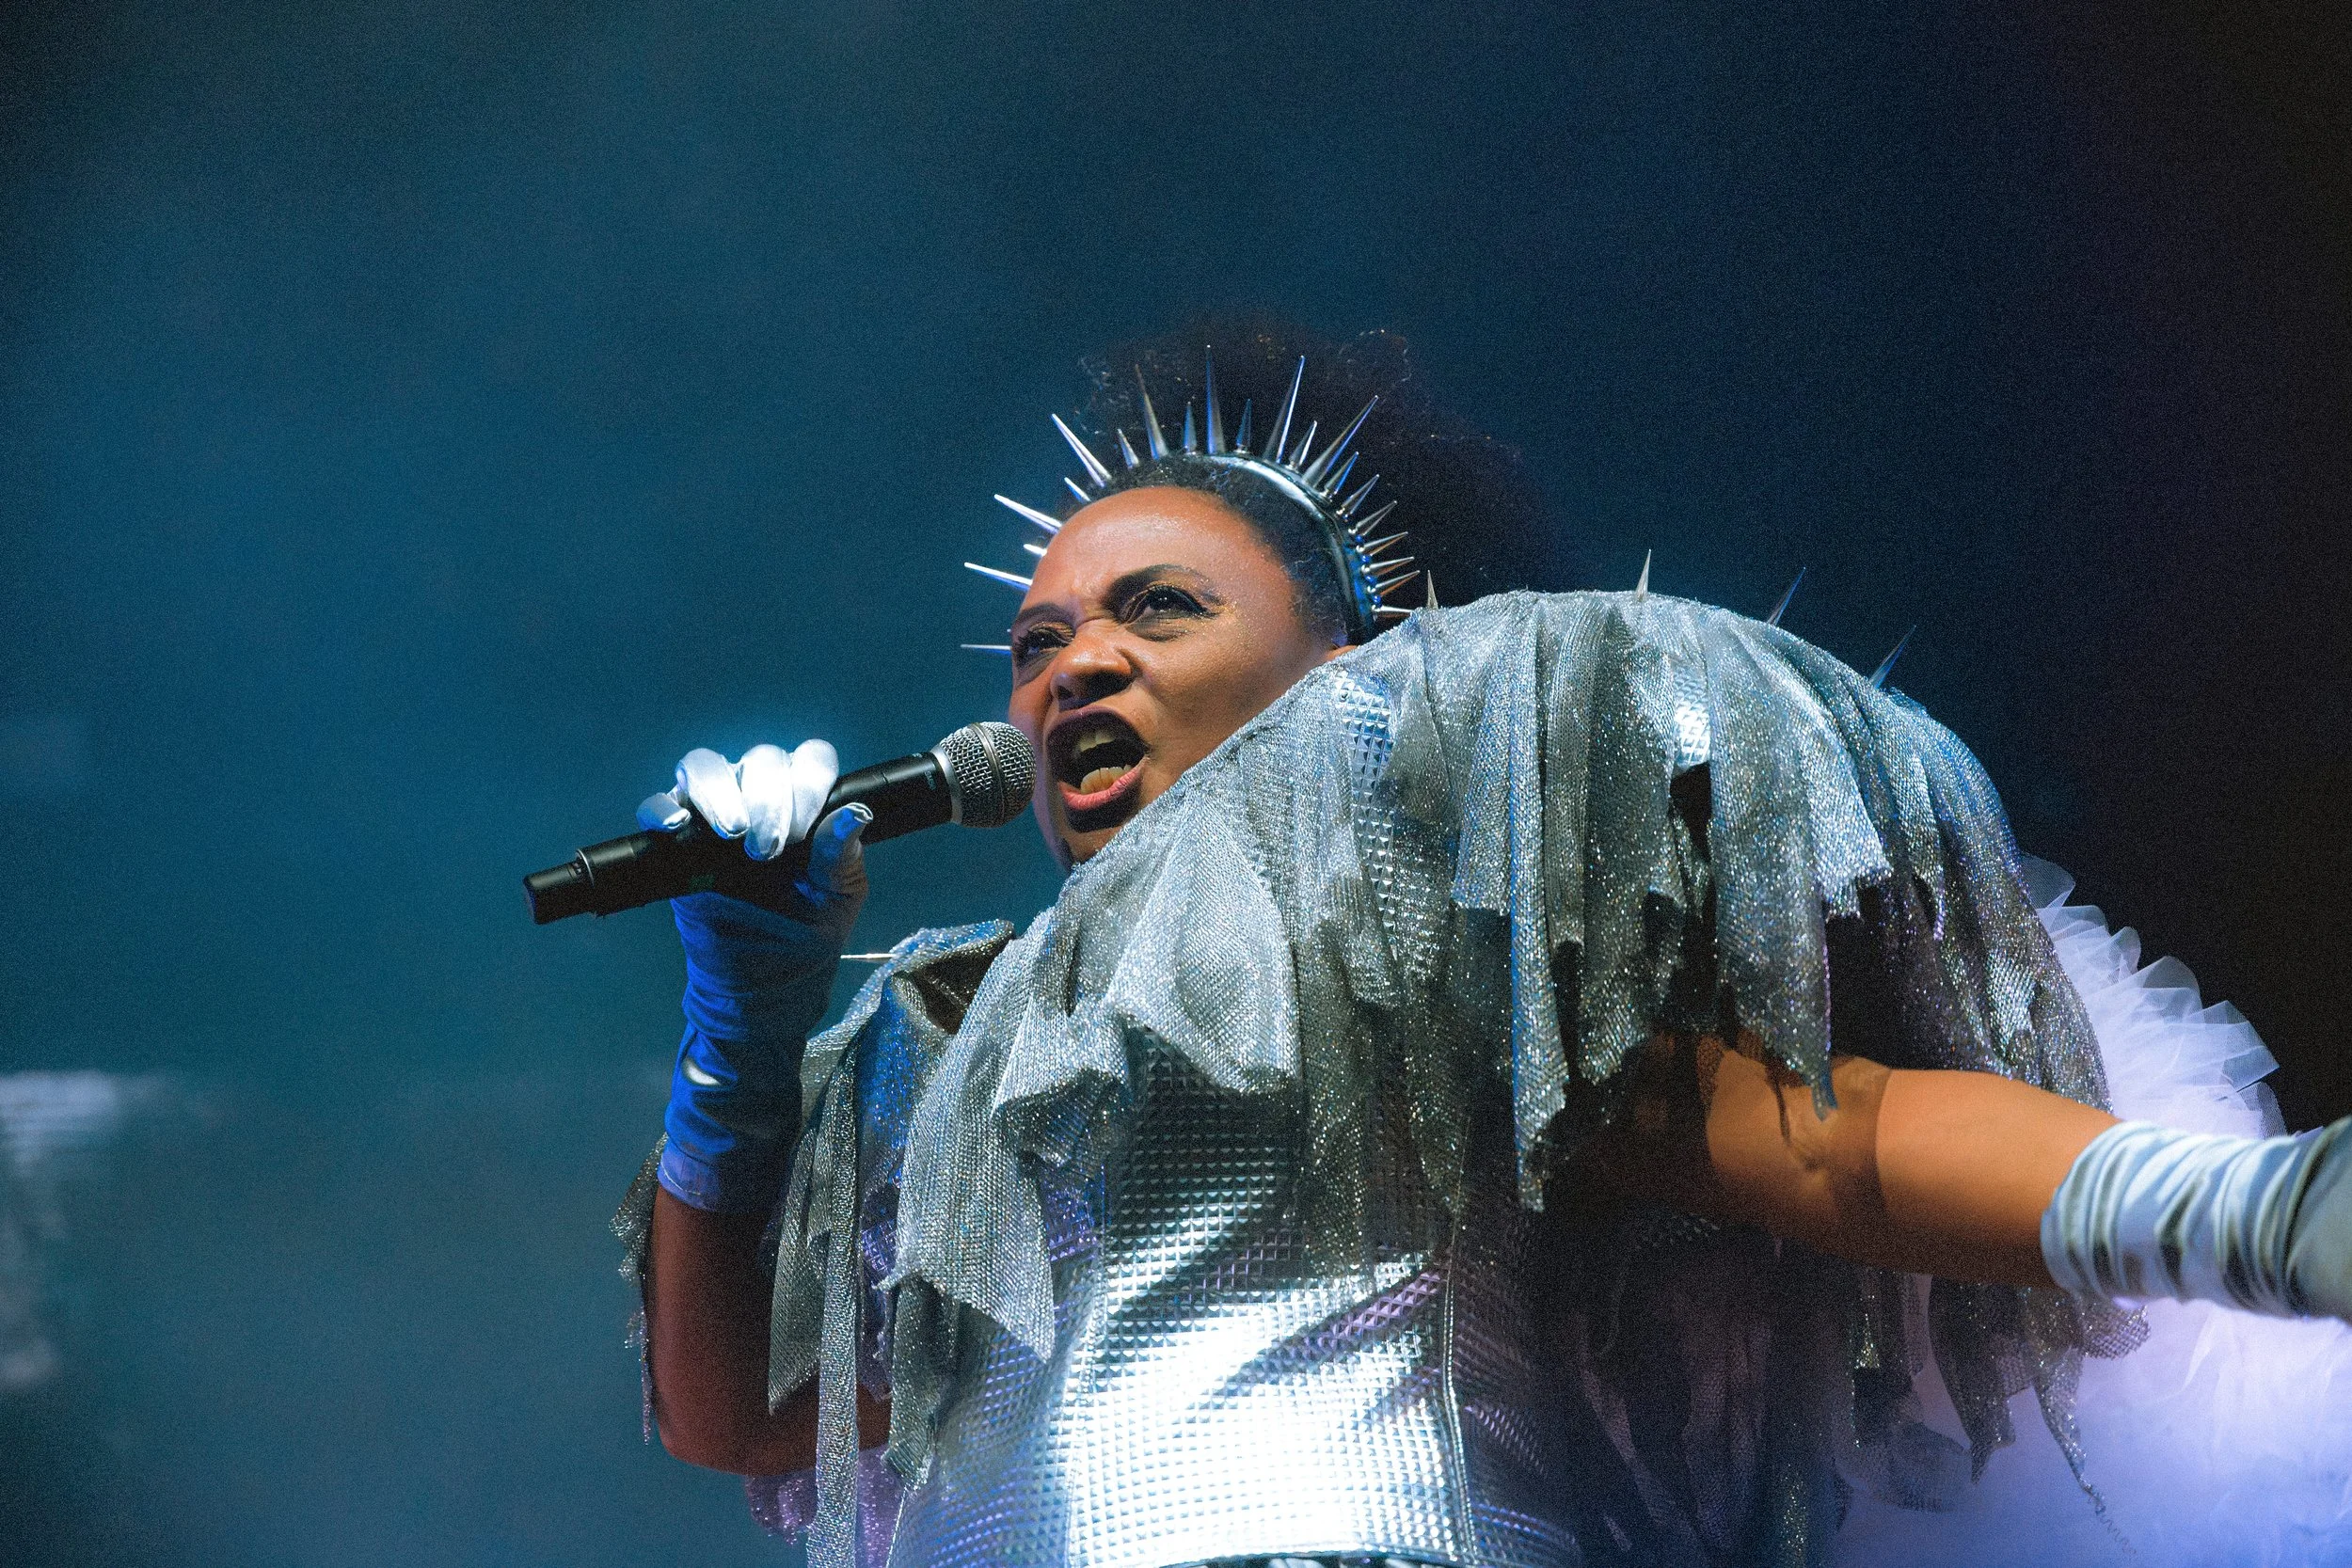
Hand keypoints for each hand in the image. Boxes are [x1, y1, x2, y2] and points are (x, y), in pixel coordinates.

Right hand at [646, 739, 870, 1213]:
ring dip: (725, 797)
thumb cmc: (799, 963)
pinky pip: (662, 813)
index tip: (816, 823)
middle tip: (779, 837)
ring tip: (745, 839)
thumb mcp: (835, 915)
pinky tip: (697, 834)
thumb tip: (854, 819)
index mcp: (803, 821)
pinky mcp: (673, 861)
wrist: (751, 1020)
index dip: (810, 779)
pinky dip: (674, 813)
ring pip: (706, 774)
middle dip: (770, 789)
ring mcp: (711, 836)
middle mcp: (757, 818)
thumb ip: (841, 865)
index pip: (807, 767)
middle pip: (756, 761)